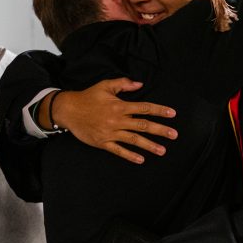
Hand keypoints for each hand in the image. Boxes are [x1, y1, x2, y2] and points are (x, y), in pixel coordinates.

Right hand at [51, 78, 177, 163]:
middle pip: (143, 125)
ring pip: (133, 140)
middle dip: (160, 130)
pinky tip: (141, 159)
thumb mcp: (105, 85)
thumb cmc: (88, 97)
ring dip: (149, 145)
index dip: (159, 111)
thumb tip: (140, 84)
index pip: (144, 108)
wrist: (68, 110)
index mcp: (119, 105)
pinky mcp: (102, 142)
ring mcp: (110, 132)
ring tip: (162, 150)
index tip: (172, 114)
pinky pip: (118, 150)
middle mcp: (117, 119)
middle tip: (174, 135)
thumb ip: (124, 84)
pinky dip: (129, 155)